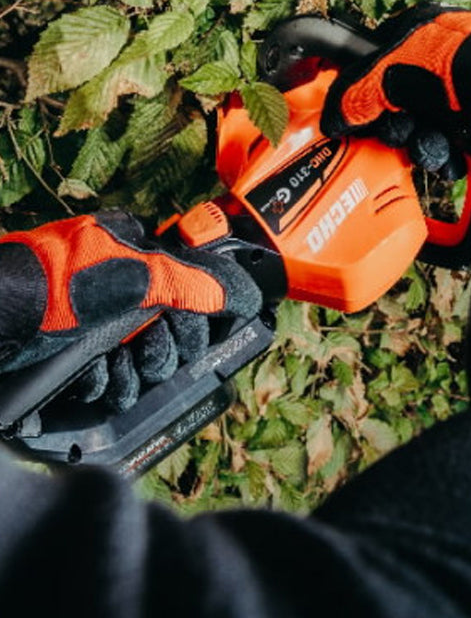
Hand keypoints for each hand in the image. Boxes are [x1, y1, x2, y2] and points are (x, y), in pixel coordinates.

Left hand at [0, 211, 260, 410]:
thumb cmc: (60, 287)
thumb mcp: (134, 276)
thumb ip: (194, 282)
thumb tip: (245, 293)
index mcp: (141, 253)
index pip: (197, 283)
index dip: (202, 314)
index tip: (201, 333)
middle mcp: (126, 286)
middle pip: (176, 327)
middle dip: (165, 347)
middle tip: (148, 348)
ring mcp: (102, 322)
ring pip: (146, 357)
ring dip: (135, 371)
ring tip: (115, 368)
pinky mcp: (80, 355)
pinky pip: (115, 376)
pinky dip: (106, 383)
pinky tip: (91, 378)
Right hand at [320, 3, 470, 159]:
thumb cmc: (454, 64)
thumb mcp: (386, 75)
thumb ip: (355, 95)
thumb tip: (335, 116)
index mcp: (428, 25)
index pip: (385, 54)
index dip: (371, 86)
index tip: (363, 112)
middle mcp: (453, 49)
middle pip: (410, 96)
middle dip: (402, 123)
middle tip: (399, 133)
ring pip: (435, 120)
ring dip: (425, 141)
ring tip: (429, 146)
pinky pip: (460, 136)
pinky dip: (452, 149)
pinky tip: (451, 154)